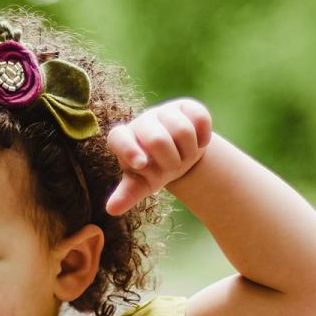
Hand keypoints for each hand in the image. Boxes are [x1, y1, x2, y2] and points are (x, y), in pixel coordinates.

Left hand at [105, 98, 211, 215]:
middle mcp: (142, 122)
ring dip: (189, 152)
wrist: (178, 156)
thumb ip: (127, 194)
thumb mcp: (141, 184)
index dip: (129, 149)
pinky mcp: (186, 106)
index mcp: (123, 139)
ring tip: (184, 156)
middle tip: (172, 167)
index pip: (119, 138)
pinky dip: (203, 138)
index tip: (141, 164)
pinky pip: (200, 119)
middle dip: (171, 161)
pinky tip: (199, 142)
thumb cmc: (153, 171)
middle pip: (158, 140)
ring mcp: (164, 111)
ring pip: (183, 131)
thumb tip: (112, 209)